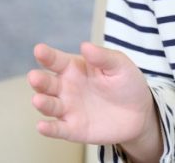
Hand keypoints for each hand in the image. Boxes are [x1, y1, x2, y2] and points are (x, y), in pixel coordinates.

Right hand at [27, 41, 160, 152]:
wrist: (140, 113)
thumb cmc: (127, 83)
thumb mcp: (119, 65)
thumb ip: (102, 56)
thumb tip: (85, 46)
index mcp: (75, 68)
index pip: (56, 60)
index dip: (47, 55)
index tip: (39, 50)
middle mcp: (66, 88)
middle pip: (47, 83)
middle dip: (39, 80)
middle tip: (34, 77)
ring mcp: (68, 109)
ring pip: (49, 106)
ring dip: (42, 103)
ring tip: (38, 100)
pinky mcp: (73, 128)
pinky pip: (58, 129)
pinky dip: (49, 129)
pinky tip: (42, 126)